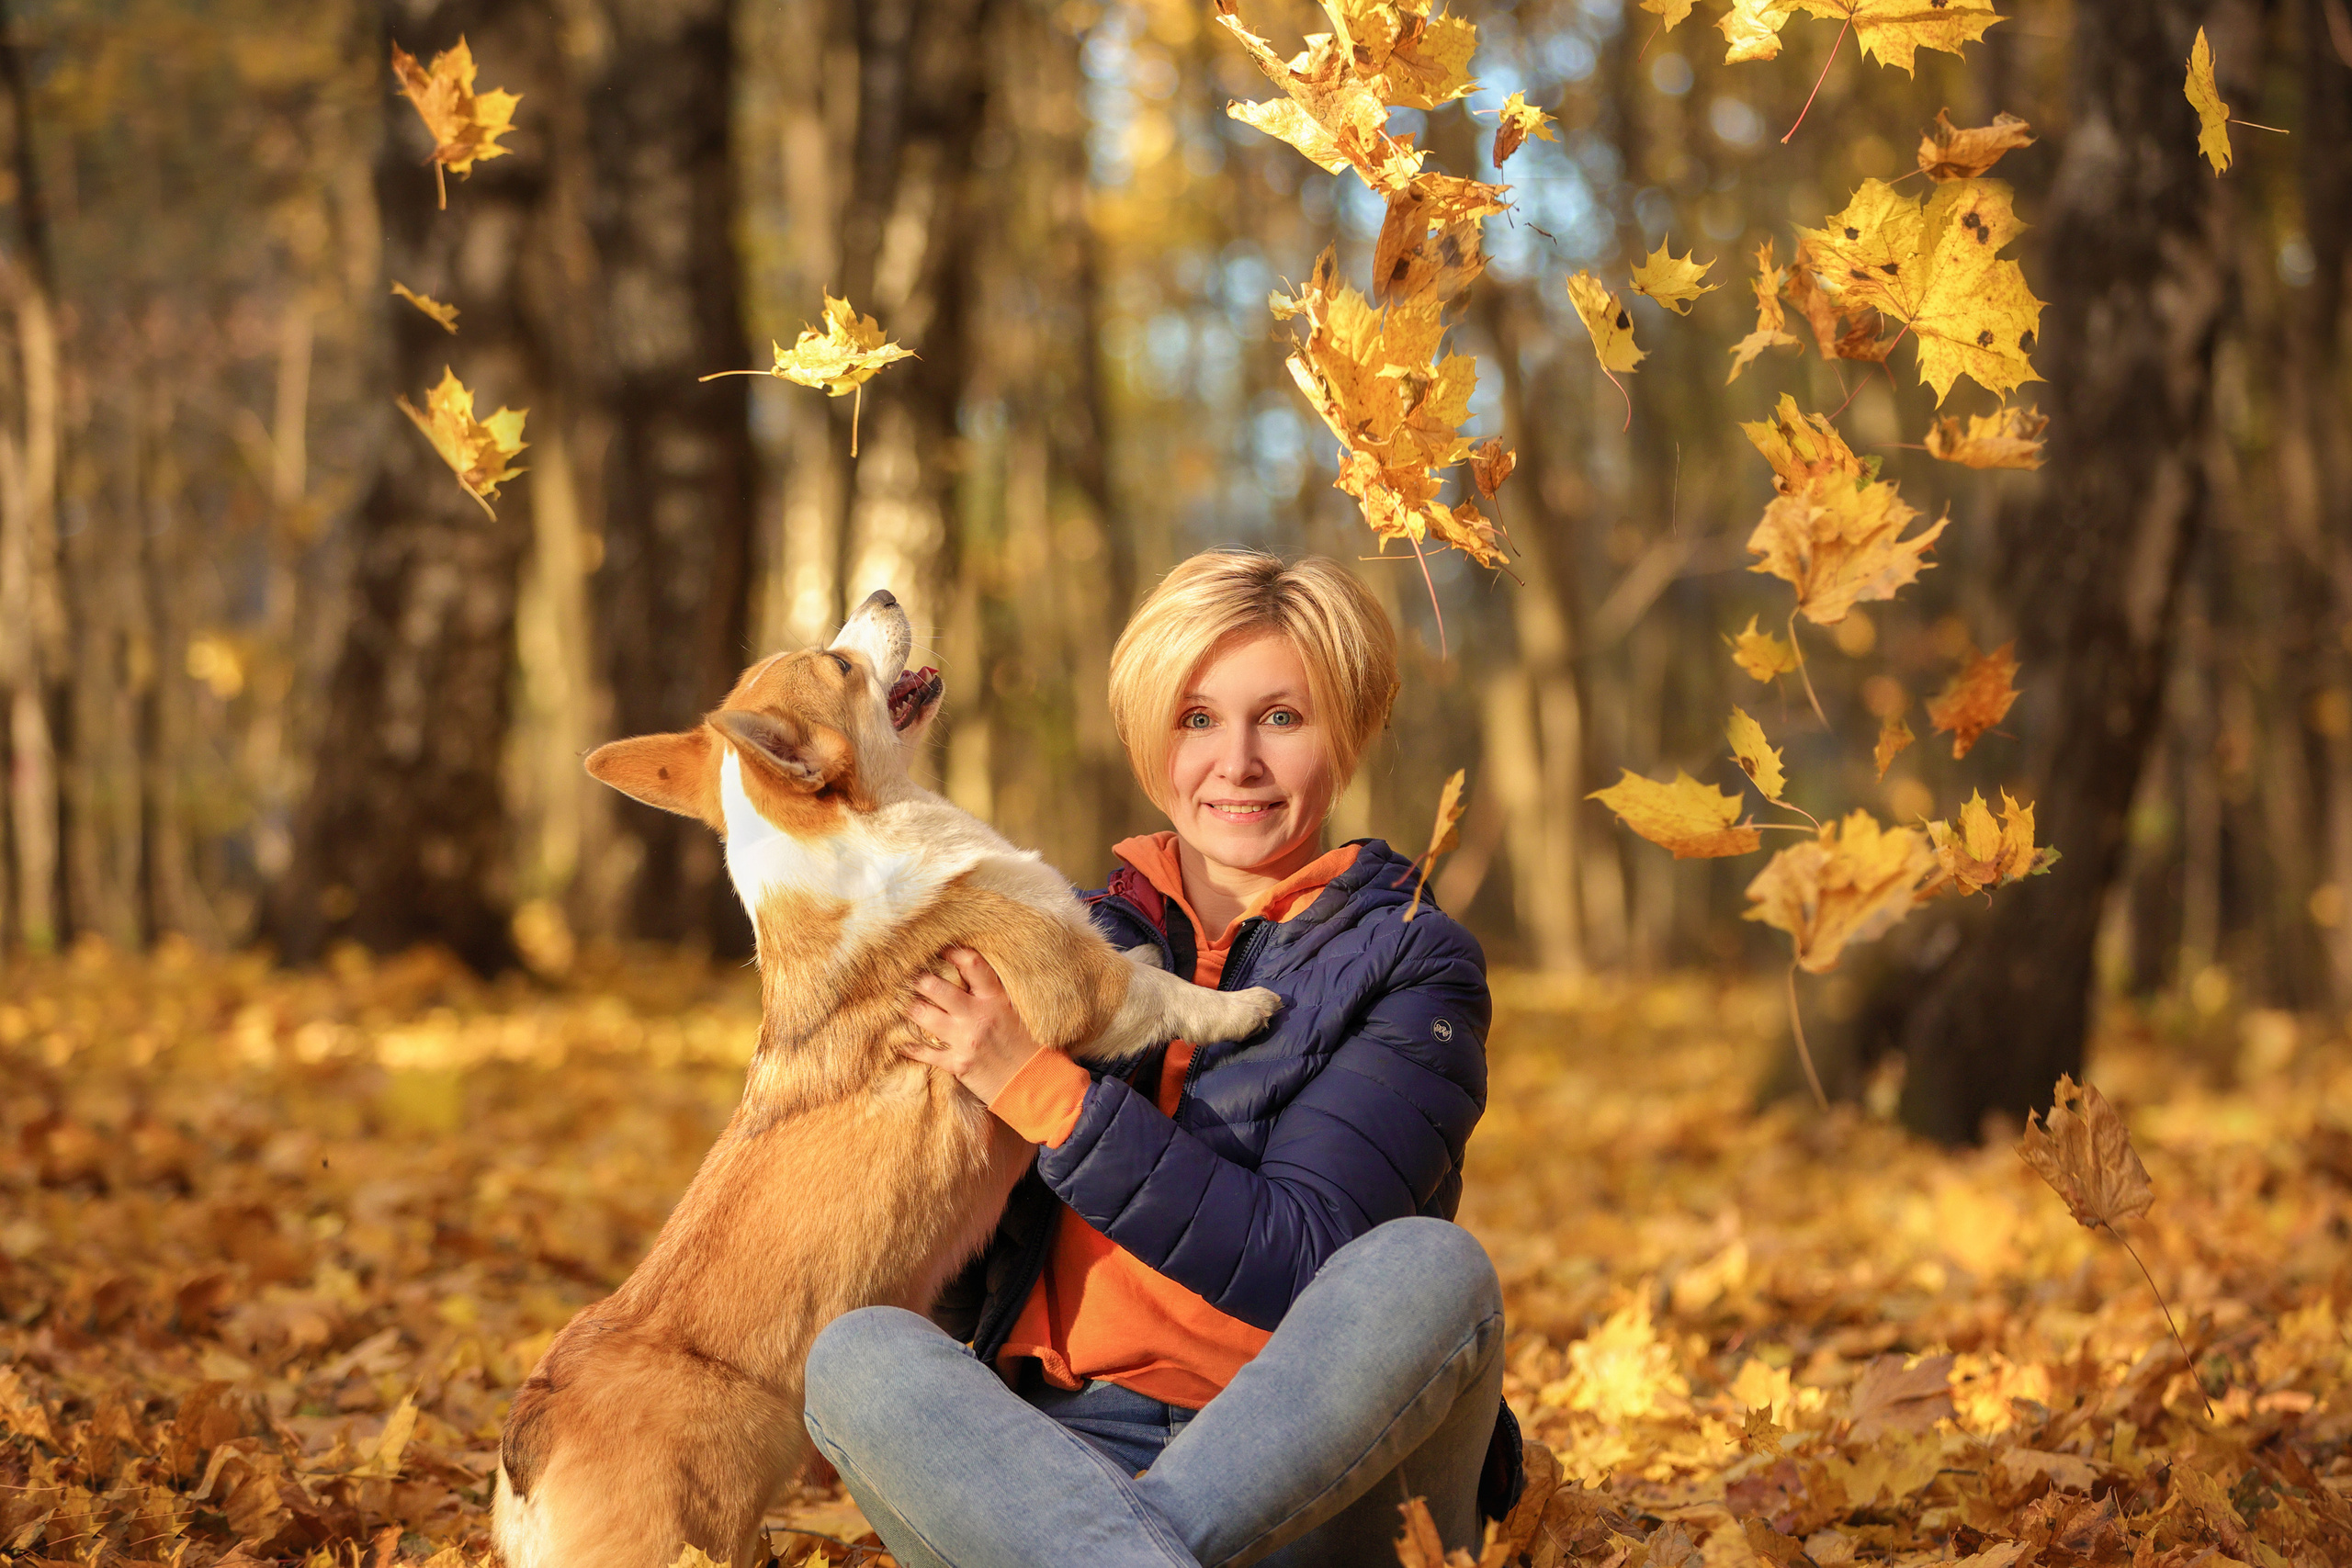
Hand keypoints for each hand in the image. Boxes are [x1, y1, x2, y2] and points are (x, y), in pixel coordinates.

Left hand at [902, 947, 1041, 1105]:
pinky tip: (900, 1041)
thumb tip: (971, 974)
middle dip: (918, 979)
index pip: (971, 964)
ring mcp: (966, 1040)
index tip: (939, 949)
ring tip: (902, 1001)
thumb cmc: (1029, 1045)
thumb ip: (995, 994)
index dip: (952, 952)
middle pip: (937, 988)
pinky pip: (925, 1053)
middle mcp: (978, 1016)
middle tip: (909, 974)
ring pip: (924, 1016)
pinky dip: (910, 1047)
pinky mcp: (958, 1064)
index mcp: (996, 999)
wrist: (1036, 1083)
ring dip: (909, 1007)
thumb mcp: (1018, 1011)